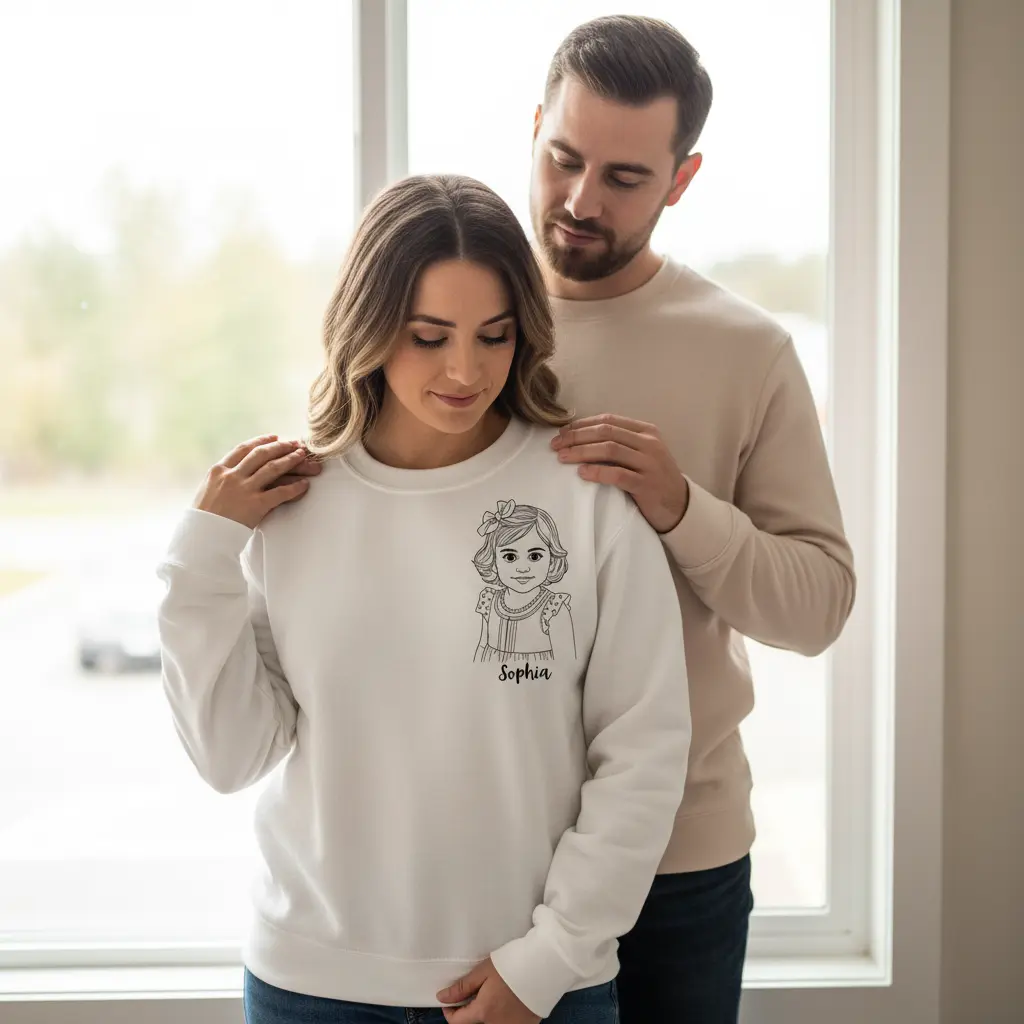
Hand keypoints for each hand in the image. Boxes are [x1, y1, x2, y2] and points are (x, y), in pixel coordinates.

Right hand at [193, 434, 316, 528]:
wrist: (201, 537)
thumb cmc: (203, 518)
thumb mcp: (207, 490)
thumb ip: (222, 479)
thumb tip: (234, 472)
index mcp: (218, 470)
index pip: (243, 449)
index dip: (261, 441)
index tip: (274, 437)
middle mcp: (232, 476)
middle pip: (261, 454)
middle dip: (280, 447)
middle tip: (294, 444)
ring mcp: (244, 490)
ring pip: (272, 468)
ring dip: (290, 460)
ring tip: (302, 457)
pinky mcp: (255, 505)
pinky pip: (280, 493)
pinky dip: (295, 487)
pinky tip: (304, 485)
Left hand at [437, 958, 539, 1023]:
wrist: (544, 966)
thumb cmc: (513, 965)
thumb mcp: (483, 971)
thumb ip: (462, 987)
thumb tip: (442, 997)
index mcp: (483, 1012)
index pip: (457, 1022)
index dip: (450, 1012)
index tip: (449, 1001)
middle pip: (476, 1022)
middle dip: (471, 1010)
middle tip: (476, 992)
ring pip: (491, 1023)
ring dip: (487, 1013)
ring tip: (494, 994)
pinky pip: (508, 1023)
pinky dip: (504, 1015)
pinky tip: (508, 1000)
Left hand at [551, 413, 688, 533]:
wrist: (680, 505)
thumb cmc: (653, 478)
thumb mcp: (641, 454)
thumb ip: (620, 444)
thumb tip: (580, 438)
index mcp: (646, 431)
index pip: (608, 420)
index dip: (582, 424)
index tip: (562, 432)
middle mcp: (649, 443)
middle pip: (606, 433)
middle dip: (577, 437)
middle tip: (555, 445)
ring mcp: (650, 463)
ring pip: (609, 450)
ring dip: (582, 452)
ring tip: (562, 457)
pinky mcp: (647, 485)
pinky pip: (618, 475)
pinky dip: (597, 472)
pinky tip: (582, 473)